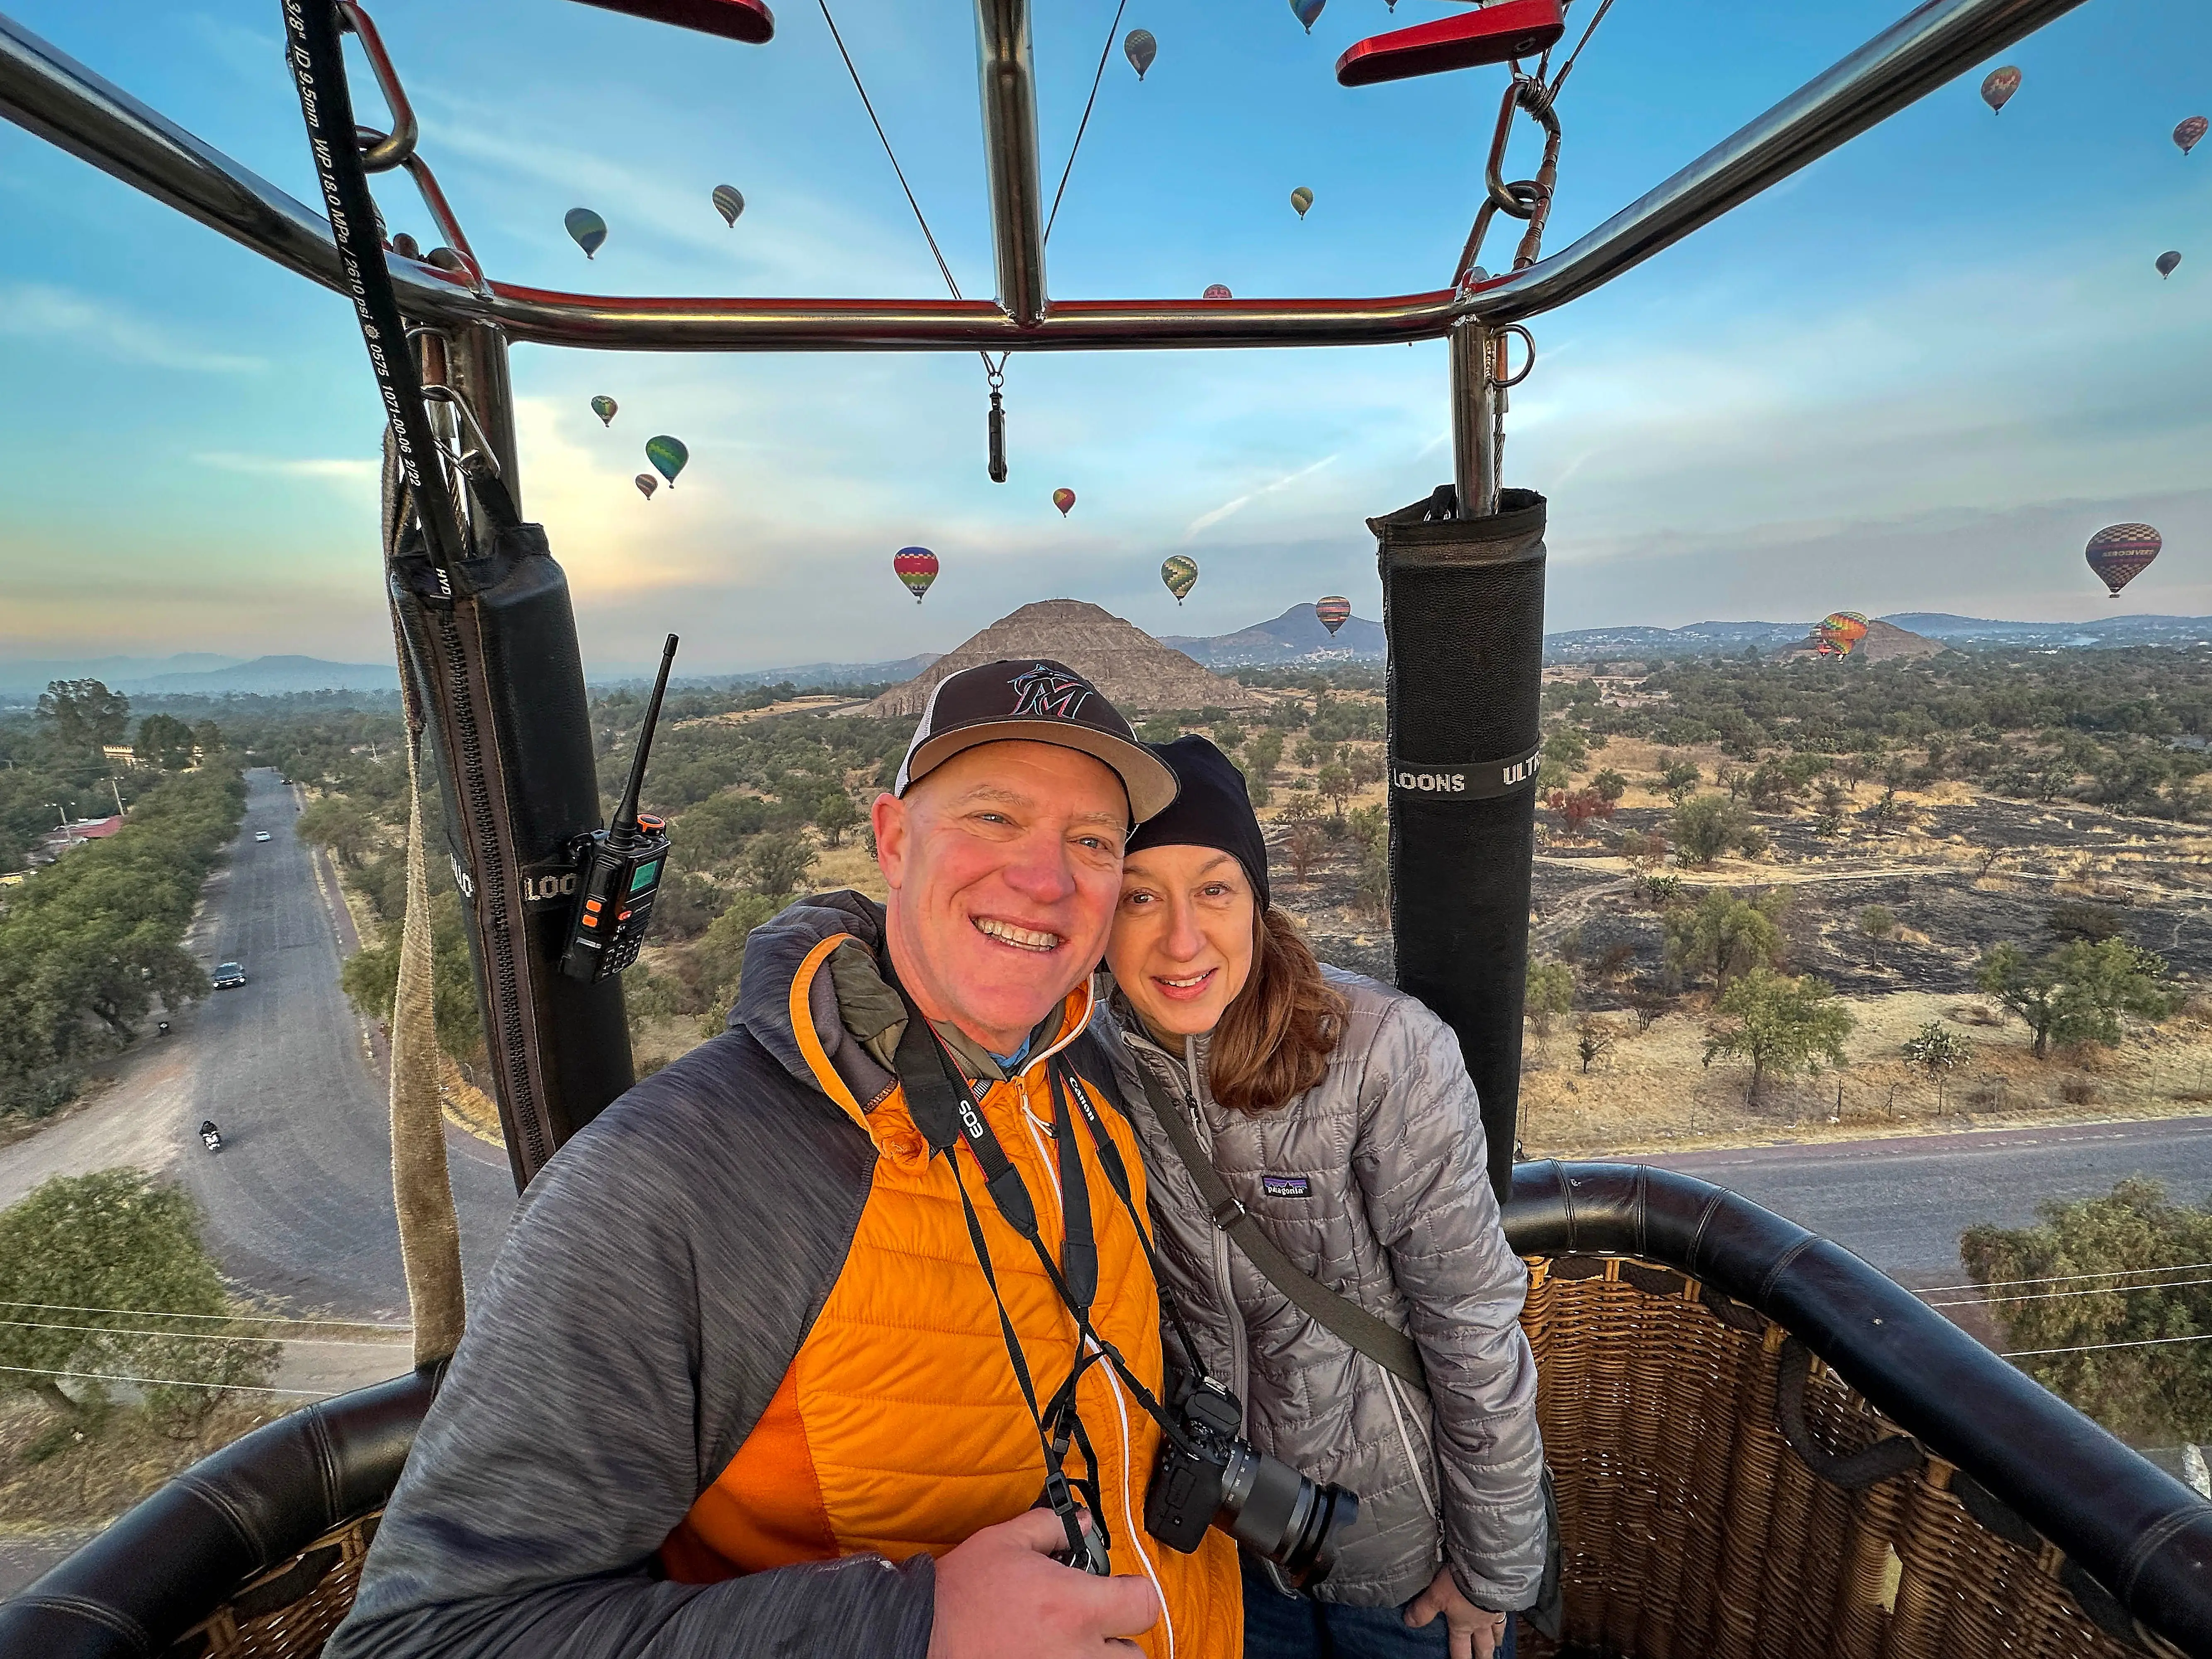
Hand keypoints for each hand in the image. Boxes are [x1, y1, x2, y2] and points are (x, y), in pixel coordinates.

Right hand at [928, 1509, 1160, 1658]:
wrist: (921, 1637)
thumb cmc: (960, 1594)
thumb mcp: (1004, 1542)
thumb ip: (1050, 1526)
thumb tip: (1081, 1520)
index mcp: (1075, 1606)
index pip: (1145, 1604)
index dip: (1135, 1593)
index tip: (1118, 1591)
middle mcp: (1077, 1651)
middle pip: (1134, 1655)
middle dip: (1118, 1638)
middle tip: (1093, 1624)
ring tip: (1071, 1645)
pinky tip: (1045, 1655)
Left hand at [1405, 1566, 1509, 1658]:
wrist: (1488, 1569)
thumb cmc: (1461, 1584)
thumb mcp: (1436, 1595)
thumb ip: (1423, 1610)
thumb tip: (1408, 1622)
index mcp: (1463, 1625)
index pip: (1460, 1650)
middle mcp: (1480, 1623)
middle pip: (1483, 1645)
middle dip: (1482, 1656)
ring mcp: (1494, 1612)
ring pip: (1496, 1631)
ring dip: (1495, 1639)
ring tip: (1497, 1644)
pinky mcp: (1505, 1598)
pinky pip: (1506, 1613)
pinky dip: (1505, 1617)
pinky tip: (1505, 1614)